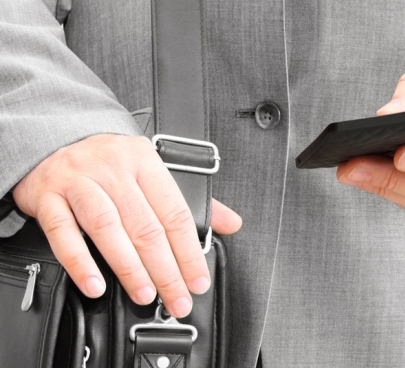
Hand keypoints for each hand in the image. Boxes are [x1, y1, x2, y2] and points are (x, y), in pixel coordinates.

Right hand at [13, 134, 241, 317]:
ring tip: (144, 294)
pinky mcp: (47, 196)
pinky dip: (80, 262)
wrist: (51, 140)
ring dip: (129, 267)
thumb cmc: (107, 162)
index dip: (189, 252)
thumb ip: (190, 201)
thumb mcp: (151, 171)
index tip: (198, 281)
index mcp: (145, 162)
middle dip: (165, 270)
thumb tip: (231, 223)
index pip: (175, 214)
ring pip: (108, 228)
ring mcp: (78, 181)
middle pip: (145, 226)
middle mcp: (113, 170)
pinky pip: (63, 233)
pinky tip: (95, 285)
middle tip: (176, 299)